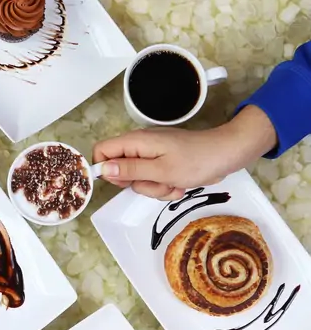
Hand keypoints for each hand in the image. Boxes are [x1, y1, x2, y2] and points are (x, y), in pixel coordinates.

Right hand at [93, 106, 276, 199]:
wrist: (228, 154)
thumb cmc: (197, 160)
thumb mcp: (161, 170)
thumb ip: (130, 170)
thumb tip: (103, 170)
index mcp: (136, 142)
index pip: (102, 151)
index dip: (104, 169)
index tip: (121, 182)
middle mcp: (140, 147)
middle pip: (120, 170)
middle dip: (137, 183)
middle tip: (157, 182)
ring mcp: (151, 155)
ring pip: (138, 180)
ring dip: (154, 188)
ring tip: (173, 183)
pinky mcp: (162, 163)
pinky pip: (153, 181)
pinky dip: (164, 187)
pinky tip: (179, 184)